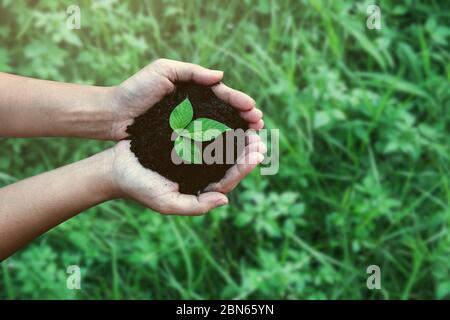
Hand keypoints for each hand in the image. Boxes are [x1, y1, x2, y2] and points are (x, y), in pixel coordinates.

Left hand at [107, 58, 263, 139]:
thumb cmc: (136, 90)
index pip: (222, 95)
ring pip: (218, 129)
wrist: (113, 114)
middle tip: (259, 125)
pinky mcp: (179, 140)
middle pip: (225, 113)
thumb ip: (191, 71)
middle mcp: (193, 109)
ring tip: (252, 138)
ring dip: (236, 134)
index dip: (239, 102)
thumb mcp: (162, 70)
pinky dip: (218, 146)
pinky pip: (203, 143)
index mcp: (192, 91)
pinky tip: (230, 151)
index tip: (254, 110)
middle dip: (244, 119)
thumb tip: (220, 76)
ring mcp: (187, 125)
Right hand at [109, 138, 265, 214]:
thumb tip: (225, 200)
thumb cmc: (140, 188)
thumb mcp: (167, 203)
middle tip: (259, 137)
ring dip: (236, 135)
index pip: (229, 179)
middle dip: (246, 150)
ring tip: (249, 123)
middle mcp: (200, 171)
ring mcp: (193, 155)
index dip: (244, 167)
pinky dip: (218, 123)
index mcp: (200, 188)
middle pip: (229, 161)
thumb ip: (196, 206)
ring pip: (221, 145)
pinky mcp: (185, 140)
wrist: (116, 167)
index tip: (257, 154)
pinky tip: (227, 113)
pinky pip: (206, 132)